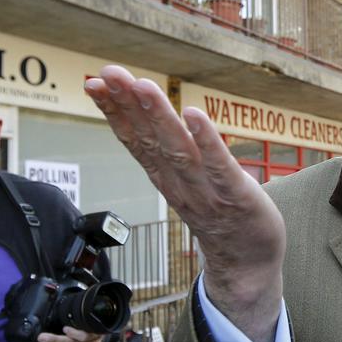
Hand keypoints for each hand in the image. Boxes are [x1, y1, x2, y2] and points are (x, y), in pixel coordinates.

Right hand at [85, 65, 285, 341]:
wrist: (246, 267)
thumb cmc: (219, 216)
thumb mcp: (186, 181)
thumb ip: (169, 153)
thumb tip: (150, 120)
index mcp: (165, 176)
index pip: (135, 139)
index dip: (114, 111)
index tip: (95, 83)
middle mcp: (179, 182)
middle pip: (150, 139)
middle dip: (127, 104)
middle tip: (108, 73)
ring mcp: (206, 190)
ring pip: (178, 149)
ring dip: (159, 117)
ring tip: (143, 86)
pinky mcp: (237, 196)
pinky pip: (220, 167)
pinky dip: (207, 141)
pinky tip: (194, 115)